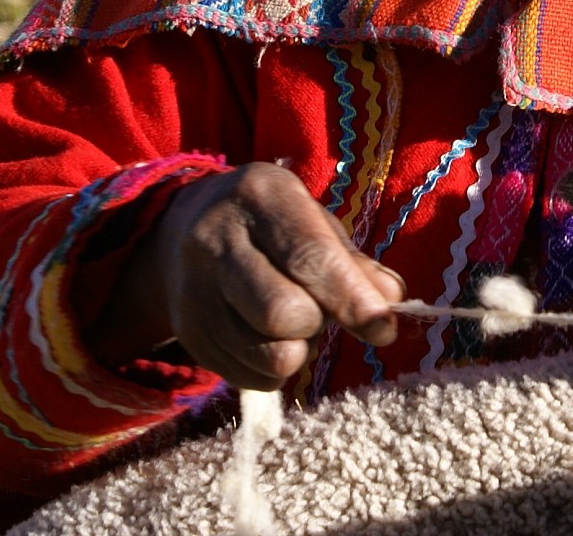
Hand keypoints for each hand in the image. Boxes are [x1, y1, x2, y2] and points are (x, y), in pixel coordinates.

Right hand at [101, 163, 403, 389]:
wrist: (181, 229)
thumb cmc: (270, 224)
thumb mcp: (312, 221)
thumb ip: (354, 262)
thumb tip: (391, 299)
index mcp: (260, 195)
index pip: (308, 255)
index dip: (350, 298)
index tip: (383, 329)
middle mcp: (216, 238)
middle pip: (280, 311)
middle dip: (316, 323)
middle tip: (317, 310)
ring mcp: (193, 288)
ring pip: (265, 353)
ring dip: (297, 350)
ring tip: (292, 323)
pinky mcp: (187, 331)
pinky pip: (248, 376)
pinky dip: (272, 369)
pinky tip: (266, 336)